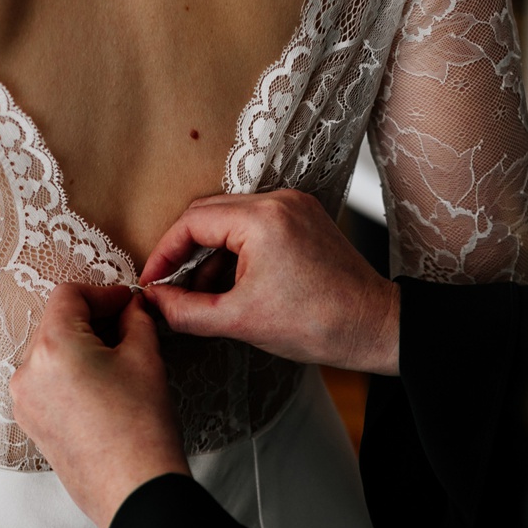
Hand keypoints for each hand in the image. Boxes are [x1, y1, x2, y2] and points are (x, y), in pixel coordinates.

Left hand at [10, 284, 188, 527]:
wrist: (134, 490)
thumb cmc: (141, 427)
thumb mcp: (145, 358)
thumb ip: (135, 320)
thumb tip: (131, 308)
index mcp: (52, 346)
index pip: (69, 296)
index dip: (103, 293)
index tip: (127, 303)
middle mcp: (27, 371)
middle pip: (56, 323)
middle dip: (92, 320)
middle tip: (129, 327)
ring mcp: (25, 401)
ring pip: (50, 353)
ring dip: (81, 347)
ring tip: (118, 360)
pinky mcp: (31, 424)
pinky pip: (46, 383)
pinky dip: (70, 374)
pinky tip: (103, 386)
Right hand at [140, 190, 399, 374]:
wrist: (375, 327)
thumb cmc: (318, 324)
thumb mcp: (239, 321)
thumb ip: (185, 310)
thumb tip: (152, 300)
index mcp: (262, 219)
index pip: (192, 222)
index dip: (164, 253)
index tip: (151, 282)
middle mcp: (279, 200)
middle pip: (209, 214)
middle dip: (185, 253)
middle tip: (168, 288)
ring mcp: (295, 206)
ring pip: (231, 221)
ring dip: (211, 255)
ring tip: (202, 296)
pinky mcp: (305, 217)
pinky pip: (255, 226)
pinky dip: (236, 253)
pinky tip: (231, 286)